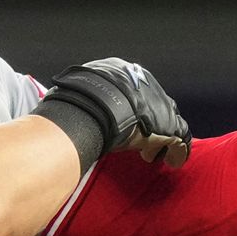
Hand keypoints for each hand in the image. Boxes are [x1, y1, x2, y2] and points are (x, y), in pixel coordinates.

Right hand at [45, 58, 191, 166]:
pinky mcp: (167, 126)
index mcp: (123, 72)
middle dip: (151, 124)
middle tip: (141, 141)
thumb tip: (56, 108)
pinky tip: (170, 163)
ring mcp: (159, 104)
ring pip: (171, 122)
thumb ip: (76, 99)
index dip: (133, 110)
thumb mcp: (74, 92)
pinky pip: (180, 141)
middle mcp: (146, 85)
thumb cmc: (76, 100)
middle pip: (157, 104)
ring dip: (163, 140)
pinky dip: (176, 153)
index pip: (136, 91)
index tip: (126, 126)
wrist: (91, 106)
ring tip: (149, 157)